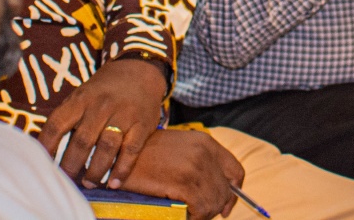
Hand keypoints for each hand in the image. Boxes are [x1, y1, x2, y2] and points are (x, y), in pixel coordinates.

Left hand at [38, 57, 168, 186]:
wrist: (140, 71)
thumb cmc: (104, 90)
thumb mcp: (82, 94)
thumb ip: (66, 117)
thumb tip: (41, 148)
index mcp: (81, 98)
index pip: (57, 124)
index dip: (46, 147)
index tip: (42, 166)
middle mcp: (102, 105)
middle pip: (82, 141)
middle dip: (71, 166)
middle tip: (67, 181)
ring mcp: (124, 114)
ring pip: (106, 148)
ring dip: (95, 171)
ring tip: (89, 184)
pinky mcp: (143, 124)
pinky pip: (131, 151)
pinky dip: (121, 170)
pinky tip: (113, 183)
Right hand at [120, 128, 245, 218]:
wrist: (117, 154)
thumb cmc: (144, 156)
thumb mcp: (178, 152)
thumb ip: (200, 165)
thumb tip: (218, 194)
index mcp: (206, 142)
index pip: (236, 171)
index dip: (233, 193)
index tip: (224, 206)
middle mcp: (204, 152)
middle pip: (225, 191)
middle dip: (213, 207)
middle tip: (196, 213)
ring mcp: (194, 166)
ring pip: (214, 202)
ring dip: (201, 214)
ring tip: (186, 213)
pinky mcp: (183, 182)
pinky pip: (201, 209)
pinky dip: (193, 217)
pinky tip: (180, 214)